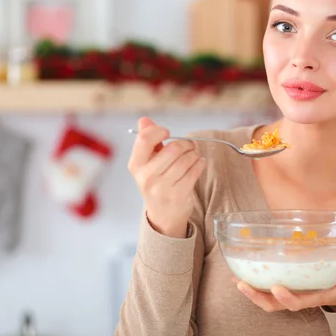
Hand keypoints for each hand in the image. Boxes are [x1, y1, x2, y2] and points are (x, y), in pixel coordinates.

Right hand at [128, 117, 206, 237]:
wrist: (163, 215)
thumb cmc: (156, 183)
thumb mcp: (147, 163)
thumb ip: (147, 140)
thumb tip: (144, 120)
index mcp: (136, 165)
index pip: (144, 139)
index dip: (158, 131)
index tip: (167, 133)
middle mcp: (146, 177)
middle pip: (172, 148)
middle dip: (185, 144)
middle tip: (189, 145)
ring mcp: (162, 187)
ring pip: (186, 159)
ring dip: (194, 153)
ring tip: (194, 155)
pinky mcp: (179, 194)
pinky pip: (195, 170)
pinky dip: (200, 163)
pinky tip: (198, 163)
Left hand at [233, 248, 335, 311]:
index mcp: (315, 296)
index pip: (298, 302)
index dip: (286, 298)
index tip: (277, 288)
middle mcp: (299, 297)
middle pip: (273, 305)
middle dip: (256, 297)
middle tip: (243, 284)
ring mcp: (290, 294)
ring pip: (266, 300)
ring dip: (250, 291)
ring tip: (236, 279)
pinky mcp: (284, 286)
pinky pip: (265, 289)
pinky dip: (251, 282)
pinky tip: (240, 271)